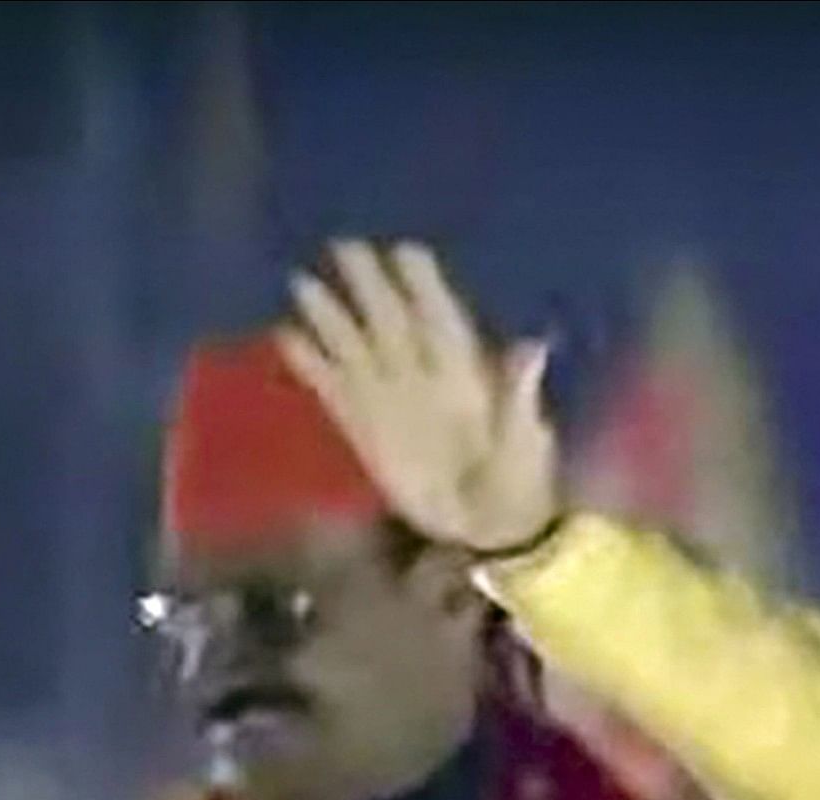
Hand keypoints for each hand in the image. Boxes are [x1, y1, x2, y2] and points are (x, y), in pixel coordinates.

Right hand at [280, 240, 561, 556]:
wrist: (485, 532)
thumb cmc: (516, 483)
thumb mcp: (526, 439)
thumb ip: (520, 393)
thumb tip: (533, 346)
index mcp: (463, 374)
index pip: (440, 319)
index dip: (424, 286)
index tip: (406, 252)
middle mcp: (421, 376)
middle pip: (391, 321)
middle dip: (370, 285)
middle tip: (346, 246)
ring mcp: (389, 399)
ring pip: (354, 346)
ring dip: (330, 316)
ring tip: (301, 282)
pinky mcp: (363, 428)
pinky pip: (331, 388)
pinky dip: (310, 364)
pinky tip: (286, 337)